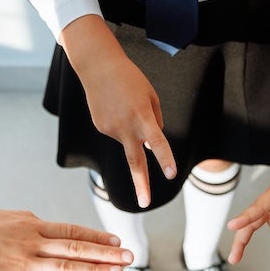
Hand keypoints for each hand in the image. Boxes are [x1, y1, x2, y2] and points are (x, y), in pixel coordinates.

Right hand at [0, 210, 132, 270]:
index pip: (72, 231)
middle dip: (106, 253)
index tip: (116, 241)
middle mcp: (32, 244)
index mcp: (31, 226)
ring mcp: (25, 266)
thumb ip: (27, 223)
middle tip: (128, 256)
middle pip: (77, 248)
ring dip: (96, 270)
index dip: (97, 237)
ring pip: (68, 268)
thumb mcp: (4, 218)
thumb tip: (43, 224)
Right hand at [61, 15, 176, 208]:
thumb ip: (155, 121)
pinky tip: (114, 105)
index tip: (172, 175)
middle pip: (135, 161)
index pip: (157, 142)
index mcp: (142, 117)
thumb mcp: (150, 96)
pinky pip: (118, 131)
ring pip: (129, 138)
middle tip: (145, 204)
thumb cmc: (130, 79)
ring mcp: (110, 129)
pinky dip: (120, 122)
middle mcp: (125, 126)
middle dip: (141, 184)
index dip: (165, 159)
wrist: (97, 67)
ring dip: (131, 127)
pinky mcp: (101, 127)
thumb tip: (151, 145)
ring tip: (124, 100)